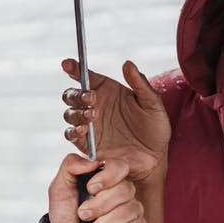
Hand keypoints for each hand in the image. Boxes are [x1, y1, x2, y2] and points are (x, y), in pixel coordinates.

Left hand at [49, 153, 147, 222]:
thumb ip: (70, 166)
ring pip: (126, 212)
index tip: (91, 188)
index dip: (107, 177)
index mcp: (106, 178)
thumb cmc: (66, 217)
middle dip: (98, 207)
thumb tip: (91, 161)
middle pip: (123, 190)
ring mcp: (133, 211)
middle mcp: (123, 192)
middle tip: (83, 215)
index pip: (119, 166)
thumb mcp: (59, 189)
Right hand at [61, 59, 170, 184]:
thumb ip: (140, 84)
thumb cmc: (155, 129)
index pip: (86, 76)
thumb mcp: (153, 104)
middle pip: (72, 95)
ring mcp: (89, 125)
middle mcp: (94, 106)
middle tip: (91, 97)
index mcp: (107, 91)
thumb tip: (128, 64)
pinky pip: (71, 135)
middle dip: (77, 94)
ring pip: (69, 113)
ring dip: (77, 112)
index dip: (74, 68)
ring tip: (93, 115)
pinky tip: (84, 129)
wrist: (154, 158)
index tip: (68, 63)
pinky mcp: (86, 144)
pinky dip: (73, 131)